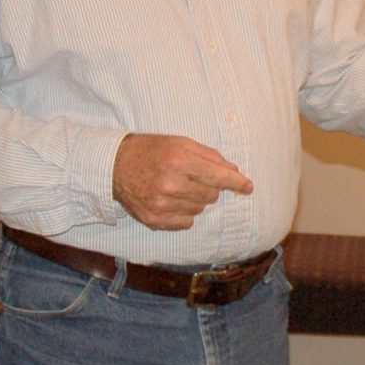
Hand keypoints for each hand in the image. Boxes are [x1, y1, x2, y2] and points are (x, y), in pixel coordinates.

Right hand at [113, 133, 252, 230]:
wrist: (115, 167)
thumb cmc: (151, 150)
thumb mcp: (179, 142)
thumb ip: (208, 156)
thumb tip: (233, 171)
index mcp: (178, 161)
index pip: (218, 177)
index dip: (237, 183)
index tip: (248, 186)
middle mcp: (171, 185)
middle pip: (211, 195)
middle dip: (209, 186)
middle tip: (192, 177)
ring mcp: (162, 205)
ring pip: (200, 209)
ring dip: (196, 199)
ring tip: (178, 187)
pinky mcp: (155, 220)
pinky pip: (187, 222)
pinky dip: (185, 212)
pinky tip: (171, 200)